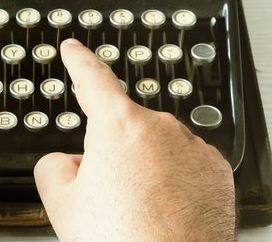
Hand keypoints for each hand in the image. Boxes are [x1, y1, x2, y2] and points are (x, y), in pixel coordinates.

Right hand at [34, 39, 234, 240]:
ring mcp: (192, 148)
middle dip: (111, 151)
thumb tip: (70, 161)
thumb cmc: (123, 241)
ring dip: (143, 166)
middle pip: (124, 127)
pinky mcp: (216, 170)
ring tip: (138, 210)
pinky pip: (184, 163)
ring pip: (155, 146)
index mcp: (119, 126)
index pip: (93, 79)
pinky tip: (163, 210)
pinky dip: (172, 179)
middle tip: (107, 194)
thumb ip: (54, 166)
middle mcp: (161, 128)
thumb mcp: (62, 204)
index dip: (79, 61)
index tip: (74, 49)